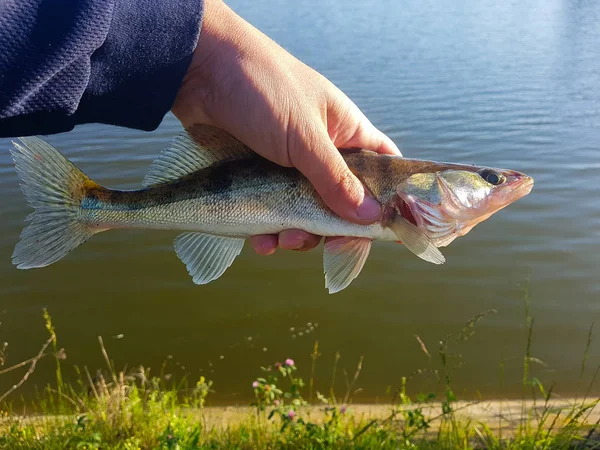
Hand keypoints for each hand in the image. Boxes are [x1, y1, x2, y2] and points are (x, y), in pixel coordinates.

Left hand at [172, 0, 400, 254]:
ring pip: (304, 212)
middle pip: (342, 201)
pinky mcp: (256, 177)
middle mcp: (321, 151)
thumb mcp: (303, 136)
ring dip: (299, 234)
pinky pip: (270, 212)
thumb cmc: (261, 89)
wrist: (195, 71)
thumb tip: (372, 217)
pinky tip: (260, 240)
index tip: (383, 229)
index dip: (387, 199)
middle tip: (326, 243)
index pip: (381, 167)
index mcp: (345, 131)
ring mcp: (287, 166)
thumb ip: (335, 179)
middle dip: (333, 227)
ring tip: (283, 239)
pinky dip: (268, 230)